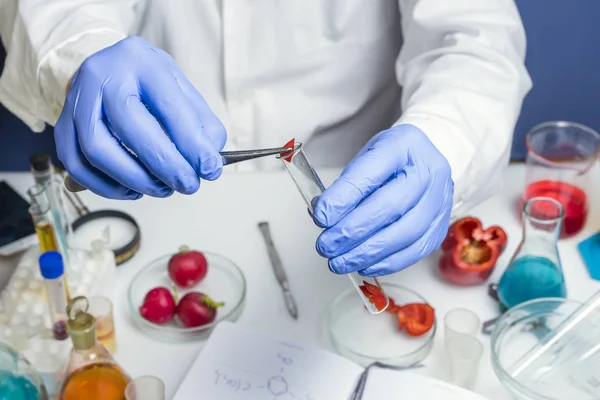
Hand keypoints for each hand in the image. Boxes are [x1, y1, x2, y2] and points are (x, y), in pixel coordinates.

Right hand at [55, 36, 225, 199]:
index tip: (210, 169)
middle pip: (130, 127)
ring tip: (161, 189)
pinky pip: (76, 164)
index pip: (169, 107)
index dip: (192, 145)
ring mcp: (77, 99)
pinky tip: (131, 190)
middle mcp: (103, 75)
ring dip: (134, 180)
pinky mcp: (63, 123)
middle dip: (164, 165)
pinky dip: (105, 186)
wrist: (109, 68)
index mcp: (142, 62)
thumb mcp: (181, 90)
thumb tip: (209, 162)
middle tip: (187, 185)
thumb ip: (201, 124)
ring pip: (97, 149)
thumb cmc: (149, 83)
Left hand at [312, 124, 453, 276]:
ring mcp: (440, 200)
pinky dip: (386, 262)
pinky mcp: (441, 226)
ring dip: (367, 253)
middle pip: (390, 207)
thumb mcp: (365, 158)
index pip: (371, 174)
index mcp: (403, 145)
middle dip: (352, 232)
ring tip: (339, 261)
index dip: (343, 199)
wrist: (424, 161)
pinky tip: (364, 265)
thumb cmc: (392, 161)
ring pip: (405, 233)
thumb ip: (345, 185)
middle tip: (326, 245)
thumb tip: (323, 215)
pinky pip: (415, 250)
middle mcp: (429, 171)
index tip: (321, 217)